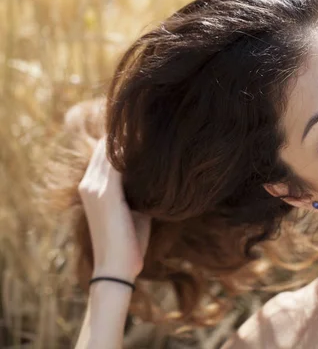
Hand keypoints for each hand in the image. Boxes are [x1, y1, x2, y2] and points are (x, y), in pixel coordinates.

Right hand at [78, 136, 150, 281]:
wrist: (117, 270)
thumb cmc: (130, 243)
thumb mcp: (135, 209)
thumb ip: (139, 190)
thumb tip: (158, 174)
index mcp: (92, 187)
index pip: (104, 153)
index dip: (123, 139)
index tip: (143, 126)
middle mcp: (89, 184)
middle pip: (106, 147)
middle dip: (127, 133)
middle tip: (151, 118)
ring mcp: (93, 187)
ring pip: (110, 151)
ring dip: (128, 137)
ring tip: (151, 123)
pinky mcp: (104, 194)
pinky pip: (115, 162)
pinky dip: (129, 150)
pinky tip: (147, 138)